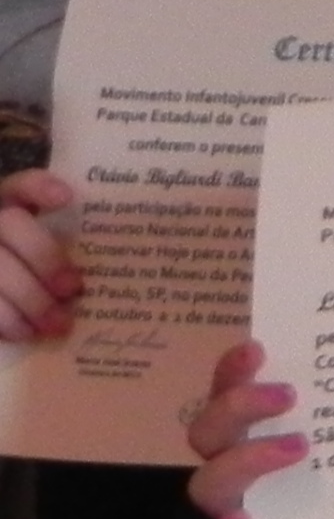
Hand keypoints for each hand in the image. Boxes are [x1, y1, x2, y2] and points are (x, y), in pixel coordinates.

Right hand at [0, 169, 79, 341]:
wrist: (8, 294)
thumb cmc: (40, 272)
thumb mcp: (53, 249)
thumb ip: (72, 245)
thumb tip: (135, 258)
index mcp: (10, 206)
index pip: (20, 185)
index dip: (39, 187)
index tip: (67, 197)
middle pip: (10, 224)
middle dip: (45, 257)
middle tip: (75, 288)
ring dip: (29, 299)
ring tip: (60, 325)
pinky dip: (5, 320)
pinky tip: (26, 333)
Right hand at [184, 340, 301, 518]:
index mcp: (277, 439)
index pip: (238, 396)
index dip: (235, 370)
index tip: (259, 346)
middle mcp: (250, 477)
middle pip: (211, 433)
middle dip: (238, 405)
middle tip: (289, 395)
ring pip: (206, 486)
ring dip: (242, 461)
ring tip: (299, 450)